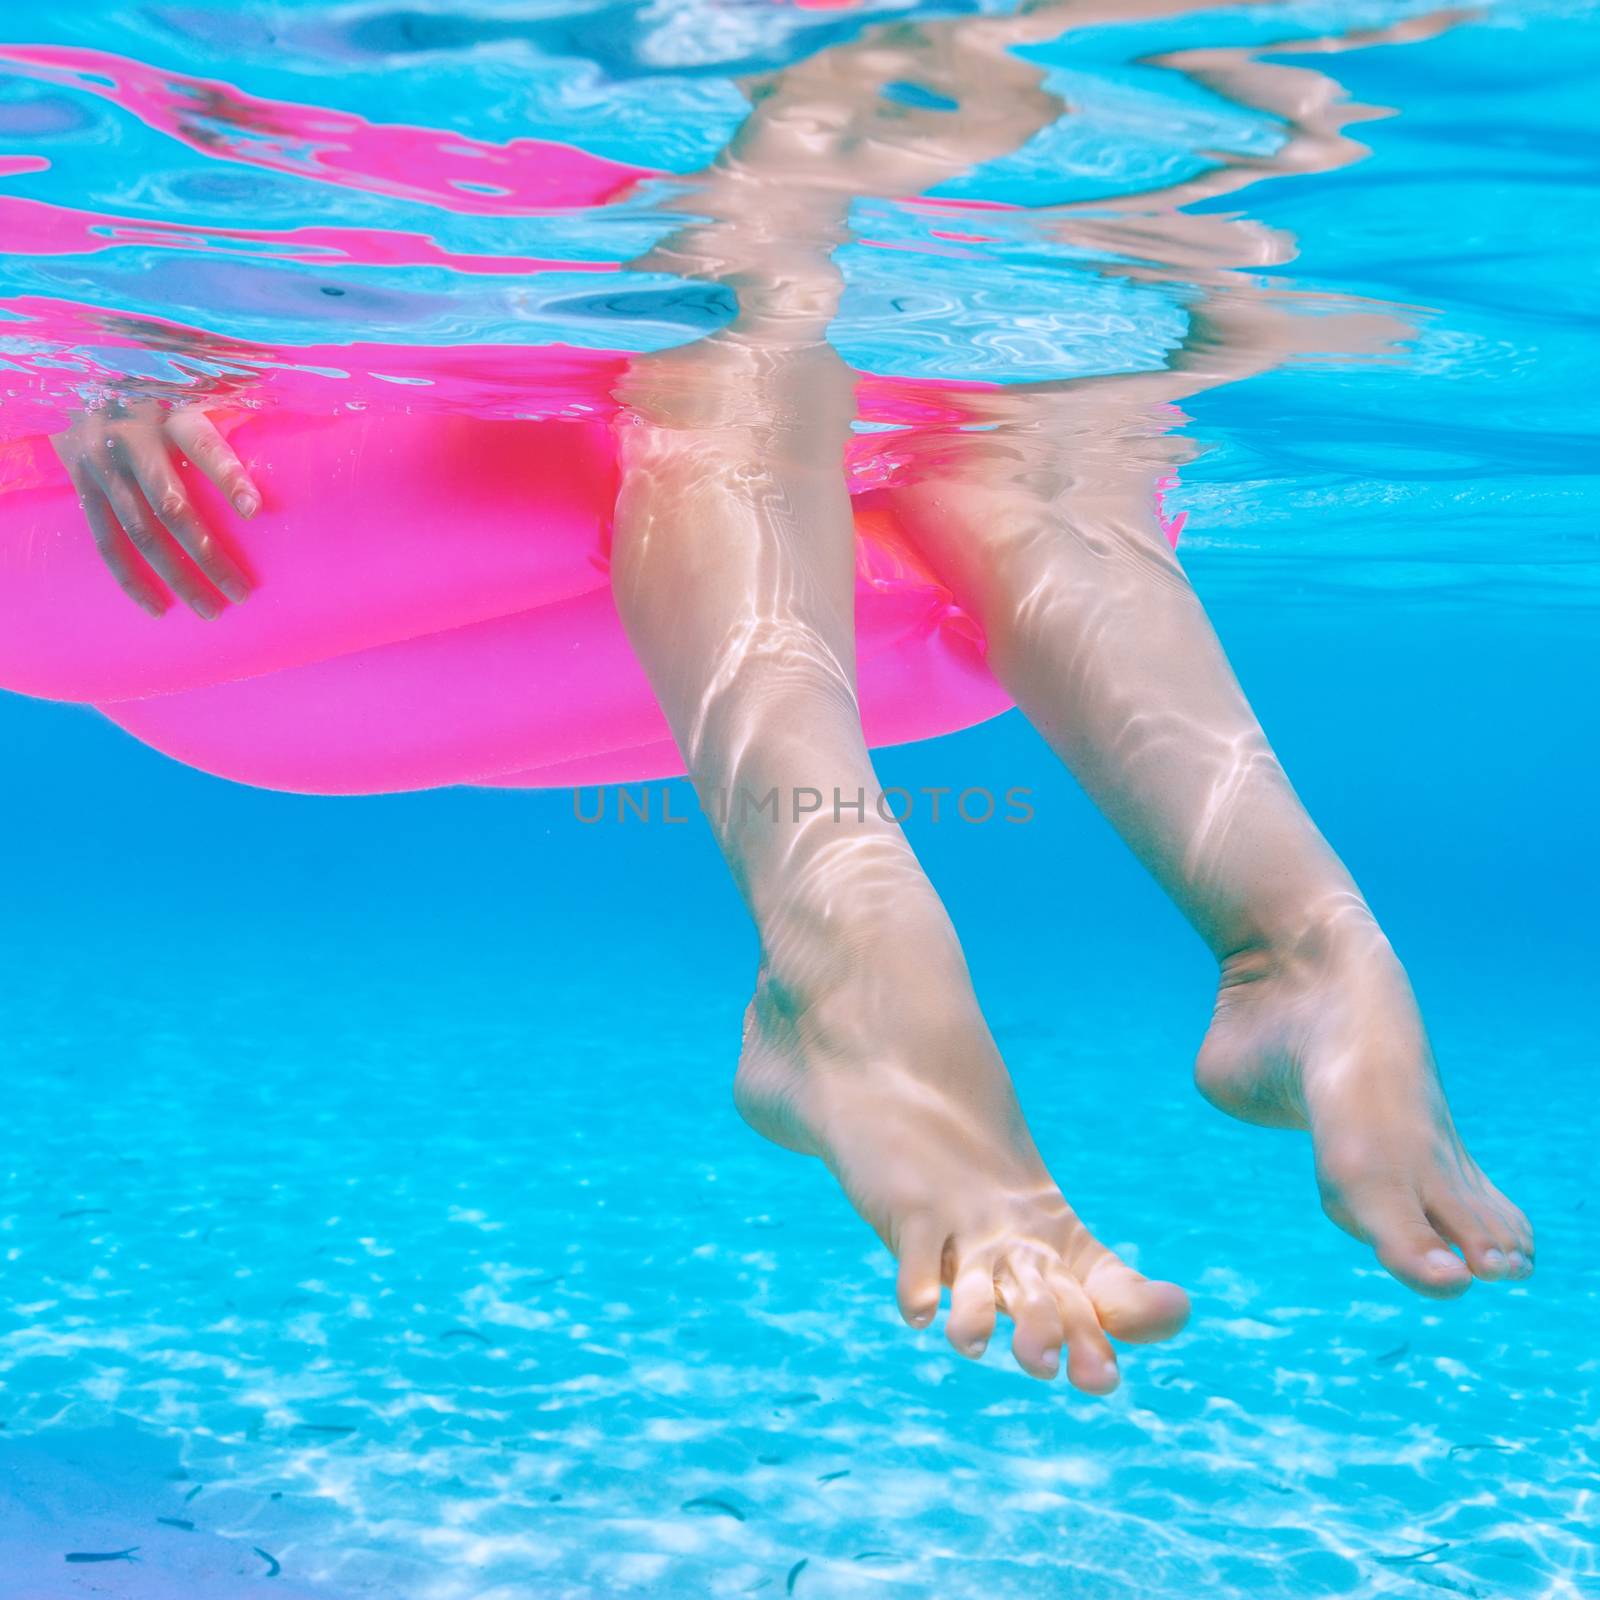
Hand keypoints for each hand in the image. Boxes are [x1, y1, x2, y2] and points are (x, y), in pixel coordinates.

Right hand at [51, 400, 258, 617]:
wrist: (81, 383)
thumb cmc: (163, 392)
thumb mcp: (197, 382)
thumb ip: (238, 391)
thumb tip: (284, 378)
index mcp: (171, 414)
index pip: (203, 446)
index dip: (227, 476)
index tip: (254, 510)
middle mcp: (132, 440)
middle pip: (172, 506)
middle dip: (208, 554)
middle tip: (242, 591)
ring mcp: (102, 467)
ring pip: (141, 534)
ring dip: (177, 577)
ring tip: (211, 609)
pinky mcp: (83, 489)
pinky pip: (106, 542)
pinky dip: (130, 579)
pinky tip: (157, 607)